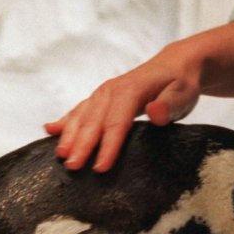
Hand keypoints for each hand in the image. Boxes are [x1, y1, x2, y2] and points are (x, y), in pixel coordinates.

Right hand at [45, 55, 200, 172]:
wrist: (175, 66)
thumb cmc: (180, 83)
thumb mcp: (183, 93)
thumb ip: (170, 104)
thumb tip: (154, 112)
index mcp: (130, 90)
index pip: (116, 122)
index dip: (107, 146)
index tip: (100, 168)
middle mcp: (111, 90)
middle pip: (93, 121)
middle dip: (81, 145)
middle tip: (72, 167)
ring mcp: (103, 94)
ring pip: (81, 115)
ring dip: (69, 135)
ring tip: (60, 155)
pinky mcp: (100, 99)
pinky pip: (79, 110)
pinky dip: (64, 121)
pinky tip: (50, 130)